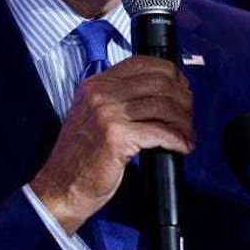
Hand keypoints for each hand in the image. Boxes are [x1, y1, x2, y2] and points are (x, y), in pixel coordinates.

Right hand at [29, 55, 193, 234]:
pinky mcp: (116, 136)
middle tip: (188, 116)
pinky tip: (182, 146)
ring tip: (187, 135)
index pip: (142, 63)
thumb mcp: (94, 115)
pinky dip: (177, 139)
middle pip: (159, 82)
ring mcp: (107, 113)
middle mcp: (100, 93)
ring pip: (164, 106)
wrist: (61, 187)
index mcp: (95, 84)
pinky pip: (160, 132)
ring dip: (183, 122)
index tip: (182, 89)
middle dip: (183, 99)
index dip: (170, 74)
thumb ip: (118, 99)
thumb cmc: (81, 157)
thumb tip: (160, 93)